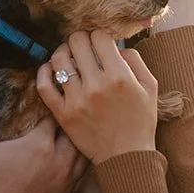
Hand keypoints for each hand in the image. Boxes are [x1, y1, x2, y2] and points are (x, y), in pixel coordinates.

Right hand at [0, 74, 86, 192]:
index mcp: (39, 146)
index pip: (56, 112)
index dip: (50, 100)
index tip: (44, 92)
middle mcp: (59, 165)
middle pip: (77, 132)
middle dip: (69, 120)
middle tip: (59, 110)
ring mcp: (64, 188)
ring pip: (84, 156)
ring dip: (77, 142)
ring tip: (66, 132)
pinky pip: (81, 178)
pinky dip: (76, 165)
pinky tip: (65, 159)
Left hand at [36, 32, 158, 162]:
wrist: (126, 156)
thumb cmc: (140, 122)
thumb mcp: (150, 87)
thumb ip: (135, 61)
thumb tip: (116, 46)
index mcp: (120, 76)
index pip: (100, 37)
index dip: (99, 36)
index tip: (100, 44)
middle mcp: (96, 85)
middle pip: (77, 42)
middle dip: (80, 39)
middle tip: (83, 47)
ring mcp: (77, 100)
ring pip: (59, 59)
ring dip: (63, 52)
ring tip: (68, 56)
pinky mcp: (63, 114)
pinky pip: (44, 85)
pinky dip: (44, 72)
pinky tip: (50, 69)